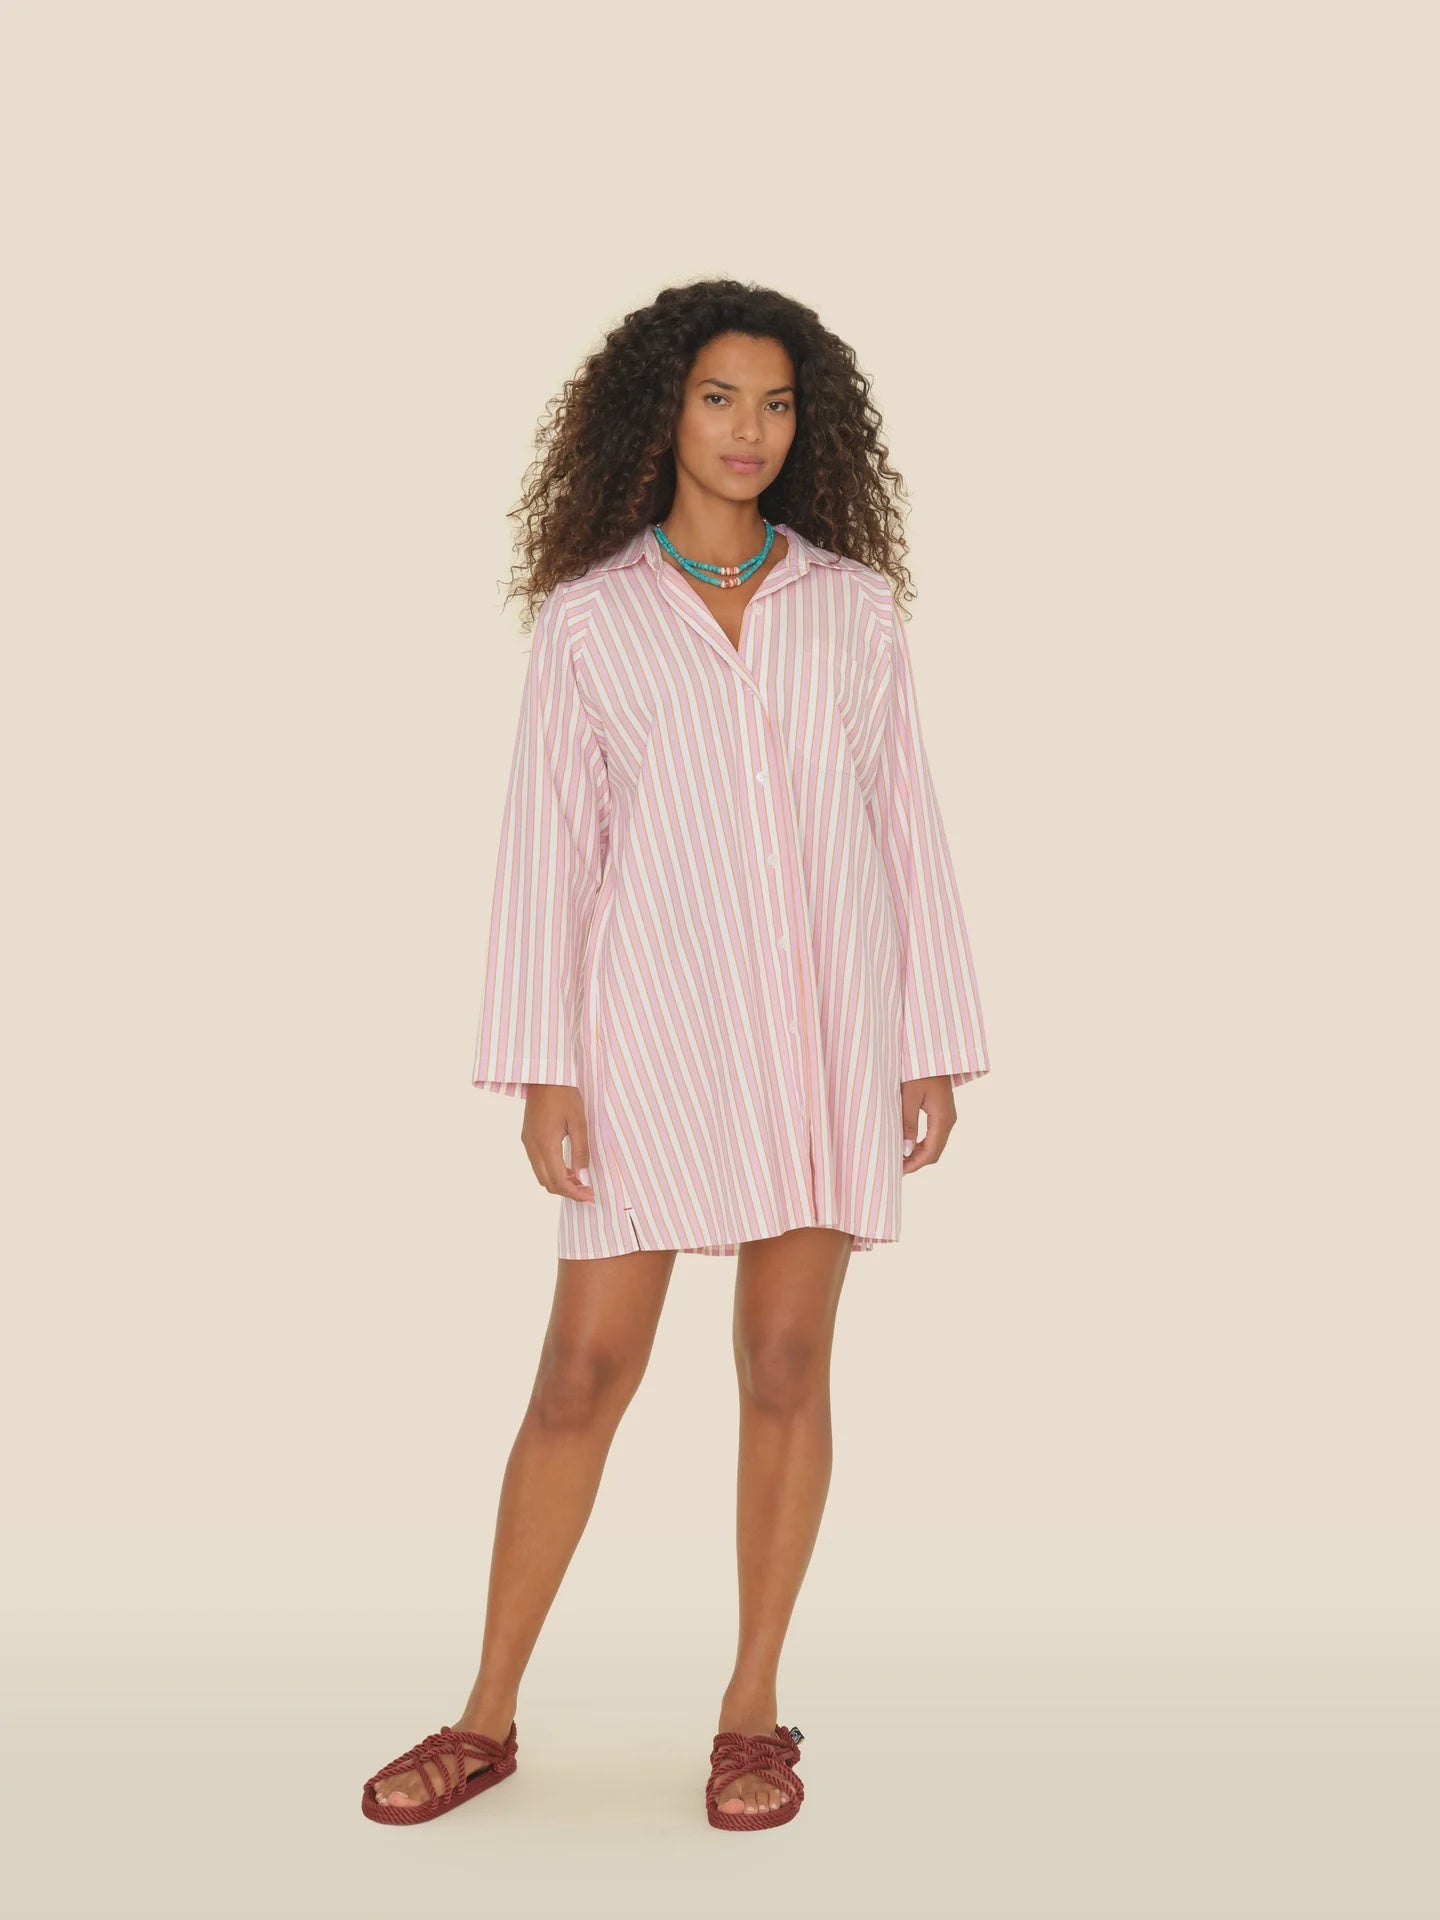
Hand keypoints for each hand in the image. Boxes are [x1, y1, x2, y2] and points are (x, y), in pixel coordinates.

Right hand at [520, 1085, 595, 1201]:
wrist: (544, 1075)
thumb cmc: (563, 1094)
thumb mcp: (579, 1122)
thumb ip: (580, 1151)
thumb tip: (583, 1177)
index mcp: (545, 1144)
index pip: (558, 1181)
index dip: (574, 1193)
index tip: (590, 1197)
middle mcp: (532, 1147)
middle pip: (547, 1183)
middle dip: (567, 1191)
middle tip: (587, 1191)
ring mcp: (527, 1143)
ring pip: (541, 1175)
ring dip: (559, 1182)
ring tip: (580, 1180)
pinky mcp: (527, 1138)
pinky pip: (538, 1164)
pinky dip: (552, 1172)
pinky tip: (567, 1167)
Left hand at [900, 1076, 956, 1172]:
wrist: (932, 1052)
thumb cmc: (918, 1070)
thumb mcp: (909, 1096)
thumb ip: (908, 1123)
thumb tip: (905, 1150)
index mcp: (943, 1118)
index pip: (931, 1152)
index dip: (914, 1164)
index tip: (897, 1170)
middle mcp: (949, 1120)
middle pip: (934, 1151)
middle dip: (916, 1162)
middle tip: (895, 1166)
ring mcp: (947, 1116)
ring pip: (935, 1144)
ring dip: (918, 1154)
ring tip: (898, 1157)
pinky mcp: (942, 1111)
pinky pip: (934, 1134)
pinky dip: (921, 1144)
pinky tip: (907, 1143)